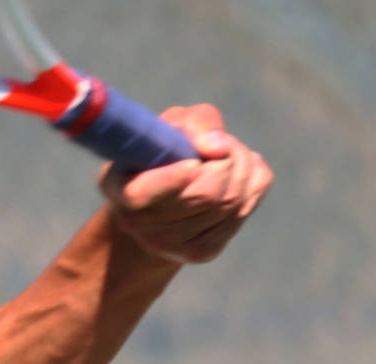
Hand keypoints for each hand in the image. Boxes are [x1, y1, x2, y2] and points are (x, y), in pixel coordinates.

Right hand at [98, 104, 272, 263]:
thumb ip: (189, 124)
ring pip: (231, 201)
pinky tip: (240, 171)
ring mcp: (174, 244)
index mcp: (122, 190)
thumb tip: (218, 146)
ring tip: (229, 151)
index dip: (173, 179)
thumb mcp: (162, 129)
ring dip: (241, 165)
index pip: (145, 194)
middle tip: (221, 141)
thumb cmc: (156, 154)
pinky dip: (252, 181)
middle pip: (206, 195)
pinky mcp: (204, 252)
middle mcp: (143, 225)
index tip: (192, 163)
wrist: (151, 204)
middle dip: (226, 158)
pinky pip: (245, 208)